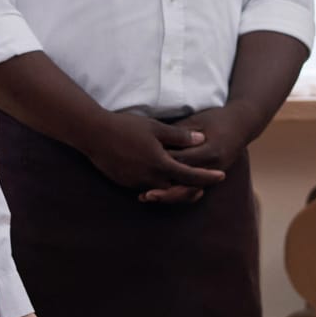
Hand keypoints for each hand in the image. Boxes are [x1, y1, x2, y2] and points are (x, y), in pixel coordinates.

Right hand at [80, 110, 225, 199]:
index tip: (222, 176)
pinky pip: (146, 187)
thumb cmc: (125, 127)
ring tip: (184, 182)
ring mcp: (136, 182)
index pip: (190, 175)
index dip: (207, 176)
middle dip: (192, 187)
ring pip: (161, 189)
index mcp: (160, 163)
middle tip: (205, 185)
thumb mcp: (155, 128)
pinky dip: (156, 185)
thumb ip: (179, 136)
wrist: (93, 134)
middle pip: (178, 188)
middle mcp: (149, 178)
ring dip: (173, 187)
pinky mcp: (125, 183)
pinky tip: (160, 178)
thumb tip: (202, 140)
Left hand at [140, 104, 258, 202]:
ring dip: (168, 195)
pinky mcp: (213, 177)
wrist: (242, 124)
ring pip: (188, 190)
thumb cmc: (216, 118)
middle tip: (141, 194)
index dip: (161, 164)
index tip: (141, 166)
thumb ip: (177, 133)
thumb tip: (154, 141)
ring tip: (145, 197)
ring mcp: (215, 173)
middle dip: (163, 189)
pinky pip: (193, 188)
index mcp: (210, 150)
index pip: (182, 162)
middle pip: (185, 182)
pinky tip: (159, 194)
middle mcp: (214, 166)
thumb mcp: (196, 121)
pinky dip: (177, 193)